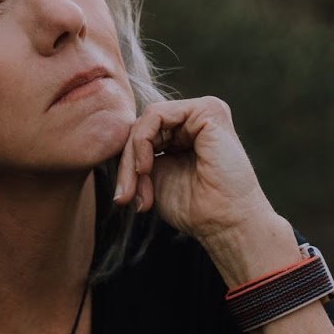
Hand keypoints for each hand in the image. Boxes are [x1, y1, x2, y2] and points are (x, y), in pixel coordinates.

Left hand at [112, 95, 274, 243]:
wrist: (225, 224)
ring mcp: (203, 111)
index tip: (125, 198)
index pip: (142, 135)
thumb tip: (109, 144)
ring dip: (132, 156)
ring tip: (136, 186)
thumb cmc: (195, 208)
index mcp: (186, 133)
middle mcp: (195, 119)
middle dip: (126, 163)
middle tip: (124, 197)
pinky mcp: (208, 110)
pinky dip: (142, 142)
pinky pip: (155, 115)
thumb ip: (136, 157)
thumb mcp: (154, 178)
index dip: (126, 164)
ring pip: (145, 120)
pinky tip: (145, 168)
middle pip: (142, 127)